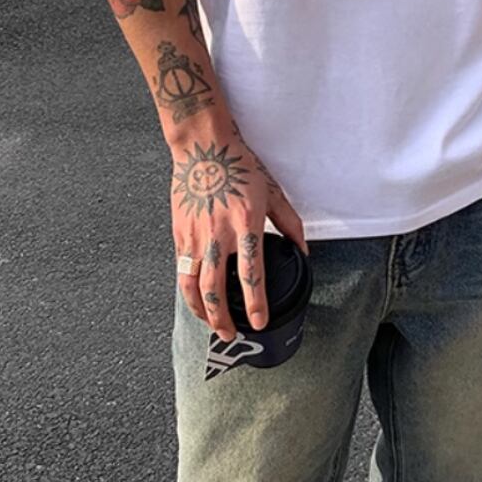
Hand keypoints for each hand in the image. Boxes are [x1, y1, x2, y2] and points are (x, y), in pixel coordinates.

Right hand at [169, 115, 308, 341]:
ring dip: (202, 311)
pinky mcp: (179, 233)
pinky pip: (181, 270)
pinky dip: (188, 290)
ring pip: (192, 285)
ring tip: (212, 325)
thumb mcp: (273, 192)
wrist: (203, 147)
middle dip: (222, 318)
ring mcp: (195, 235)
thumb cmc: (239, 166)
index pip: (251, 273)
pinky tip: (196, 299)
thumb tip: (302, 251)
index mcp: (246, 223)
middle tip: (232, 334)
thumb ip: (290, 224)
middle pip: (215, 289)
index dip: (255, 303)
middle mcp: (218, 234)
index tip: (259, 322)